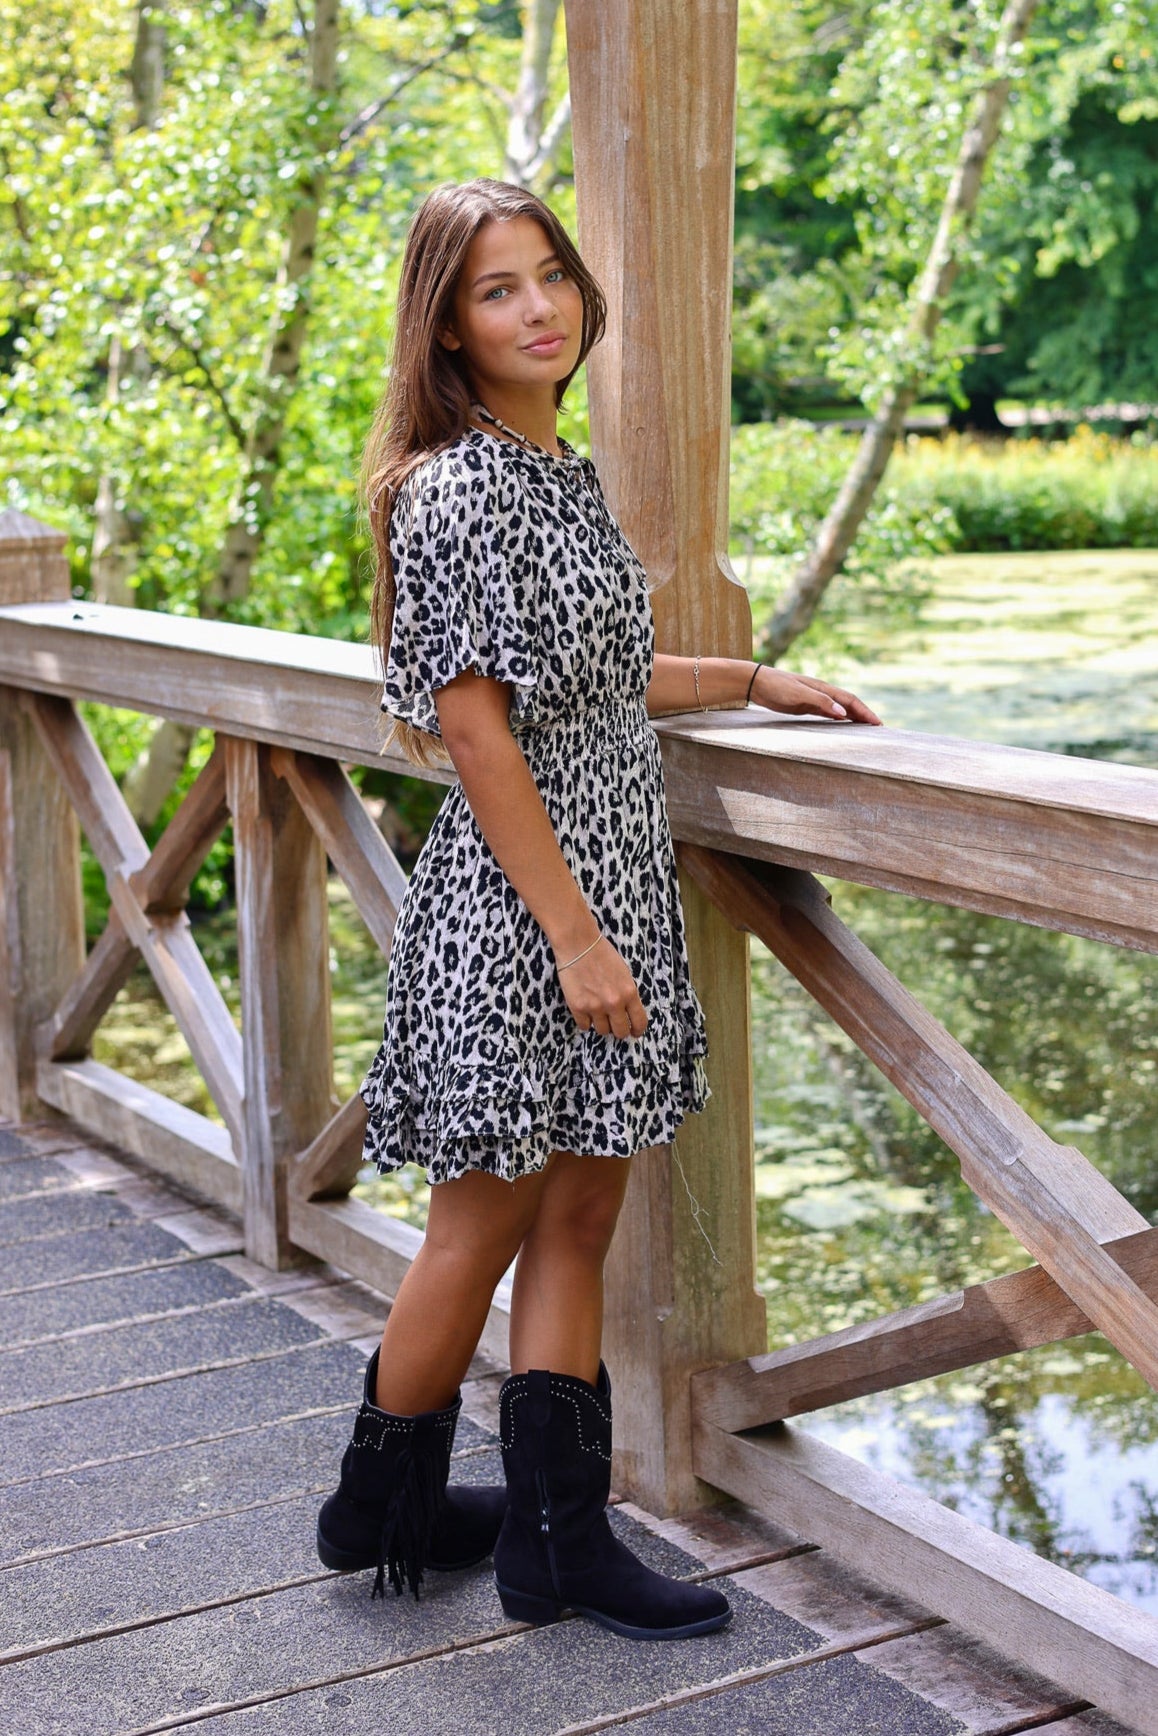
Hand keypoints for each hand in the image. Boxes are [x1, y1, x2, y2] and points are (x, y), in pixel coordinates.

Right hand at [554, 934, 648, 1040]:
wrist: (578, 944)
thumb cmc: (601, 953)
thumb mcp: (624, 973)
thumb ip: (627, 993)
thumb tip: (628, 1012)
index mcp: (629, 992)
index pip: (639, 1022)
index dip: (637, 1030)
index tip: (634, 1032)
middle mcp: (614, 1003)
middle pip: (620, 1031)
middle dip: (619, 1030)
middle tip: (615, 1025)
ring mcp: (595, 1006)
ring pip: (602, 1031)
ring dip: (602, 1025)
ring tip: (598, 1014)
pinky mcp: (578, 1007)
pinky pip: (584, 1026)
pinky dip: (586, 1021)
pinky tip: (586, 1011)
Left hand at [750, 666, 881, 724]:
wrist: (758, 682)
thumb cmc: (777, 686)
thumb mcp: (798, 695)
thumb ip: (820, 702)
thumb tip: (843, 712)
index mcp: (824, 689)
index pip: (851, 701)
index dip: (865, 712)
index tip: (878, 723)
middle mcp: (823, 693)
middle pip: (849, 704)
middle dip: (865, 715)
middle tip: (879, 727)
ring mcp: (815, 699)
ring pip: (840, 709)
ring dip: (854, 717)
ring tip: (866, 727)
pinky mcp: (806, 706)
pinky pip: (828, 713)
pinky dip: (840, 718)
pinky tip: (843, 724)